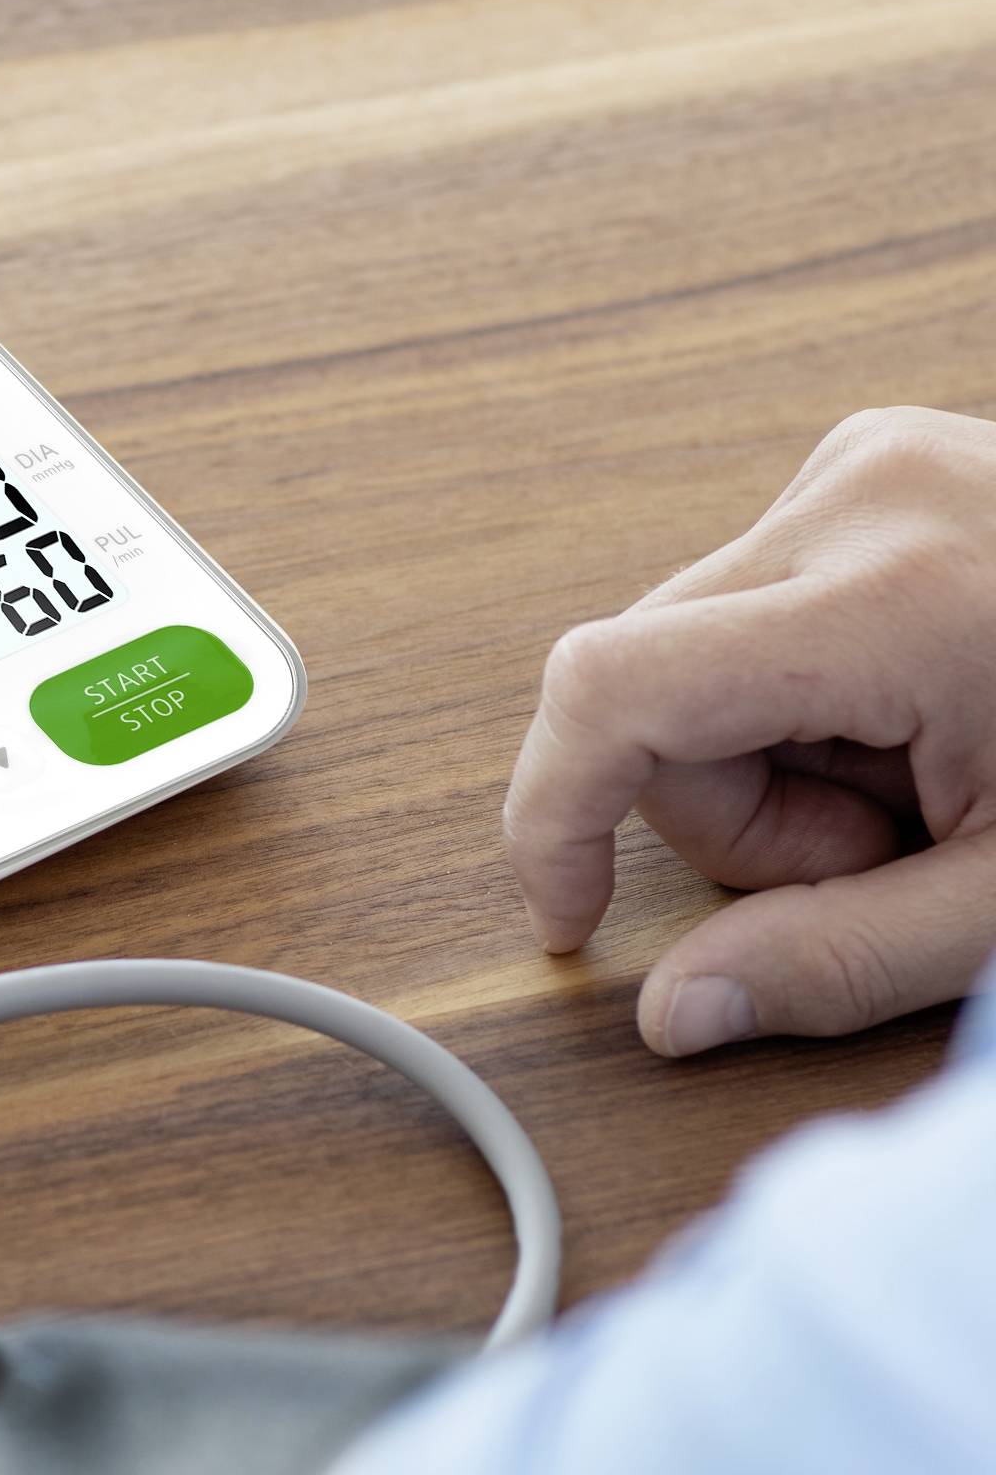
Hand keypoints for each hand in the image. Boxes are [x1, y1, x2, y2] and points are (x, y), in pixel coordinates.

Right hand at [504, 406, 995, 1055]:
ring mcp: (866, 461)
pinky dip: (806, 692)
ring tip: (922, 775)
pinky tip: (921, 712)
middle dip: (727, 806)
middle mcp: (856, 494)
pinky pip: (749, 608)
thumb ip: (838, 963)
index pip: (609, 691)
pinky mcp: (874, 465)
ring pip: (686, 650)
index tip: (570, 916)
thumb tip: (673, 1013)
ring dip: (771, 752)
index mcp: (891, 593)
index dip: (552, 816)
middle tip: (880, 848)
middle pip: (643, 689)